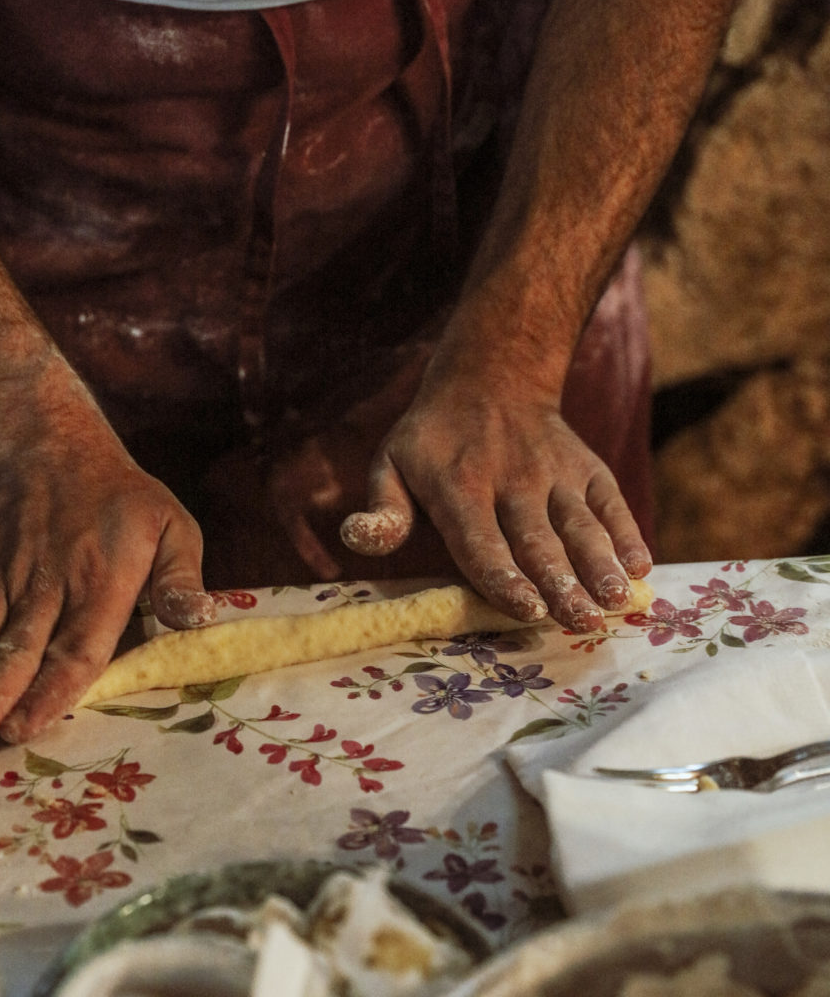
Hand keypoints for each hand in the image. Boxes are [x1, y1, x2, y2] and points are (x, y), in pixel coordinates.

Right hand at [0, 431, 214, 751]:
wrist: (52, 449)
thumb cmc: (123, 502)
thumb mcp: (172, 527)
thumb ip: (181, 580)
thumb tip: (200, 620)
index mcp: (102, 581)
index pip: (75, 647)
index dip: (49, 691)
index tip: (24, 727)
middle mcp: (47, 583)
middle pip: (16, 650)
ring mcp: (4, 578)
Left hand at [339, 376, 651, 631]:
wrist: (492, 375)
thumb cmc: (433, 440)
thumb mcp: (392, 464)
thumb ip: (383, 509)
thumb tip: (356, 539)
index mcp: (460, 487)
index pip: (481, 539)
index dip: (503, 575)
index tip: (527, 608)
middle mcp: (512, 480)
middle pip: (539, 540)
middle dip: (564, 582)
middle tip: (584, 621)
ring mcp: (555, 474)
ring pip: (580, 524)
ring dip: (602, 564)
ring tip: (618, 602)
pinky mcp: (587, 469)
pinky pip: (610, 502)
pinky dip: (627, 533)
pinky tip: (641, 568)